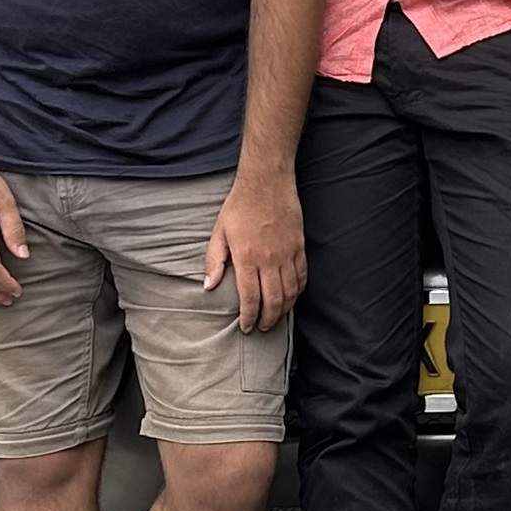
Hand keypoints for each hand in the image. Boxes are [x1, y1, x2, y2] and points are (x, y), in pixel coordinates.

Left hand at [206, 172, 306, 330]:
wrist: (267, 182)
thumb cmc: (239, 206)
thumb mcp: (219, 232)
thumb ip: (214, 261)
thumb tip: (209, 287)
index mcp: (247, 257)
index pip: (250, 298)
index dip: (248, 317)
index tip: (246, 327)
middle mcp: (269, 259)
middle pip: (273, 301)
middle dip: (267, 320)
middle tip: (261, 328)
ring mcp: (287, 254)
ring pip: (290, 292)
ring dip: (284, 310)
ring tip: (276, 318)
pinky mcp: (299, 247)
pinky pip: (301, 276)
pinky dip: (297, 292)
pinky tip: (291, 298)